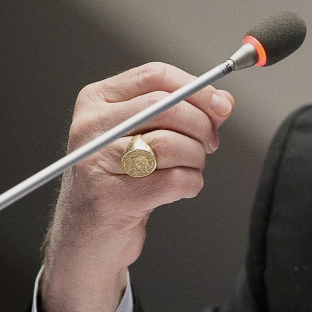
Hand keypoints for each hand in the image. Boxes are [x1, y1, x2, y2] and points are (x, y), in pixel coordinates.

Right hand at [38, 63, 234, 311]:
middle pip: (167, 107)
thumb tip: (223, 102)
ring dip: (196, 158)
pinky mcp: (109, 198)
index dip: (197, 88)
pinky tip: (182, 188)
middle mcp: (90, 127)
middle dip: (202, 126)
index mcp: (97, 100)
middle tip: (210, 142)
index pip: (155, 75)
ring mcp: (95, 162)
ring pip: (171, 144)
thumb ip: (187, 112)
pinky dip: (191, 184)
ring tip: (190, 168)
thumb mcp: (147, 135)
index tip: (219, 105)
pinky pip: (173, 180)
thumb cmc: (120, 178)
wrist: (88, 236)